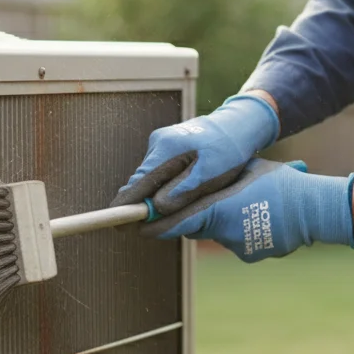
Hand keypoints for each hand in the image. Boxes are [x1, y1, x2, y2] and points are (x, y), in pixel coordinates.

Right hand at [111, 92, 279, 216]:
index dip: (126, 204)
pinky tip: (180, 193)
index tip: (116, 222)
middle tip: (145, 227)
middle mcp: (158, 143)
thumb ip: (182, 191)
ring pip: (152, 178)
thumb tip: (156, 208)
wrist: (238, 125)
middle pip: (142, 182)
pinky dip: (166, 186)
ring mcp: (161, 143)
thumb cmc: (228, 150)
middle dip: (144, 204)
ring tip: (174, 209)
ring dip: (158, 195)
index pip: (138, 182)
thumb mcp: (209, 174)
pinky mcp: (167, 146)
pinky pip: (161, 172)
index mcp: (166, 149)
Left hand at [141, 157, 353, 262]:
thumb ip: (215, 182)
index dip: (156, 225)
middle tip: (207, 203)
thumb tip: (192, 184)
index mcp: (218, 208)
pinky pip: (237, 241)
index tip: (138, 227)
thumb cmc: (280, 183)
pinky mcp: (251, 254)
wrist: (314, 209)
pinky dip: (243, 231)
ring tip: (250, 204)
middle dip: (197, 217)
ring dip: (224, 222)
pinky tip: (262, 218)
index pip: (177, 221)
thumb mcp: (245, 171)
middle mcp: (223, 231)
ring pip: (217, 233)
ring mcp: (237, 245)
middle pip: (196, 227)